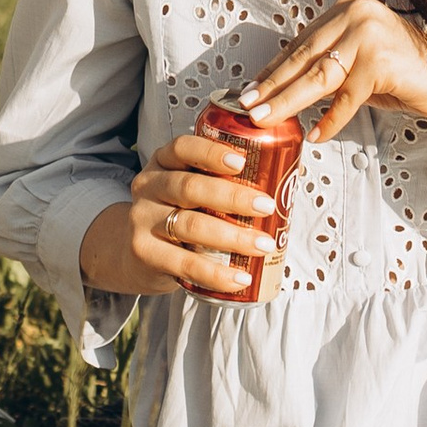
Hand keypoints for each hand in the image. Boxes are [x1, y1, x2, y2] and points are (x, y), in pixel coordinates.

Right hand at [79, 126, 286, 301]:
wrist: (133, 252)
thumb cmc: (178, 214)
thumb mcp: (189, 190)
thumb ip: (223, 180)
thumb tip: (294, 171)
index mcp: (163, 163)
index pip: (182, 148)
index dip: (211, 152)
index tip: (242, 162)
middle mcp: (149, 187)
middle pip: (189, 187)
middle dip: (232, 197)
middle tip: (267, 206)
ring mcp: (143, 220)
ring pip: (190, 225)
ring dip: (232, 236)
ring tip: (263, 245)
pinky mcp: (145, 253)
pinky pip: (184, 263)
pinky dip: (216, 273)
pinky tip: (240, 278)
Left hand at [244, 0, 426, 146]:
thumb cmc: (402, 76)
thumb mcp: (356, 66)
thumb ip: (325, 69)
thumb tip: (280, 89)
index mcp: (347, 9)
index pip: (301, 43)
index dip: (273, 68)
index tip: (250, 88)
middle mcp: (356, 15)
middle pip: (304, 58)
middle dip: (273, 85)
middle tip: (247, 104)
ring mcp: (369, 36)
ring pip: (318, 77)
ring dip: (288, 101)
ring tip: (265, 118)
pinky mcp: (380, 62)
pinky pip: (346, 98)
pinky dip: (331, 120)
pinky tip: (316, 135)